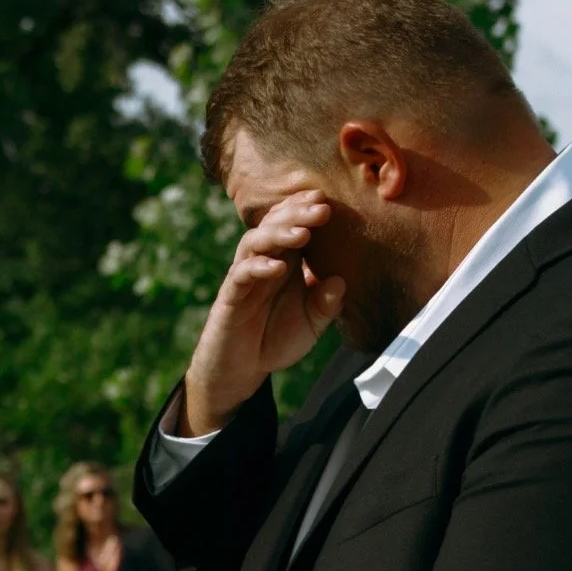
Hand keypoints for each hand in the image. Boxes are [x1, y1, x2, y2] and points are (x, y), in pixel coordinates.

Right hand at [179, 189, 344, 434]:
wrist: (243, 370)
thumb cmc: (276, 340)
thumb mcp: (311, 324)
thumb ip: (326, 304)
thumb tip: (340, 281)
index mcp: (286, 259)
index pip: (293, 222)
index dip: (307, 207)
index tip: (328, 200)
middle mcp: (264, 261)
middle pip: (275, 223)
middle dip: (298, 213)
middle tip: (322, 209)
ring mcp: (245, 276)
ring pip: (256, 240)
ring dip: (279, 233)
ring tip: (303, 235)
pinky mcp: (231, 296)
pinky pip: (241, 274)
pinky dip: (259, 267)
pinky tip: (278, 268)